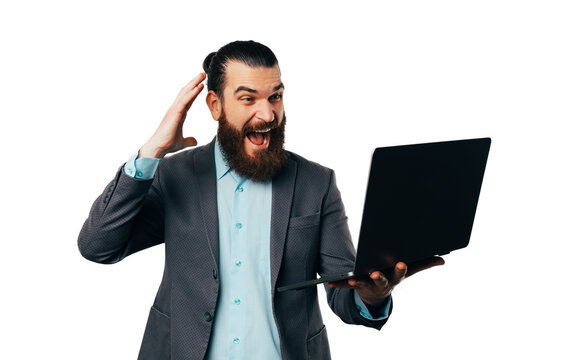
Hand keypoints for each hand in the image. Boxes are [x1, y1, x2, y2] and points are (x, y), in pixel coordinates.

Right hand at [139, 73, 205, 157]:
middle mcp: (175, 109)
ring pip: (185, 93)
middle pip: (186, 92)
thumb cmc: (167, 144)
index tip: (201, 84)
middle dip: (194, 82)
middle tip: (202, 74)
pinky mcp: (175, 113)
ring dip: (194, 83)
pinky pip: (184, 101)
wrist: (159, 147)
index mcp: (178, 114)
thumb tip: (195, 141)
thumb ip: (189, 140)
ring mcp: (174, 110)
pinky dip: (192, 93)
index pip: (188, 100)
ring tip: (202, 76)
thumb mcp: (182, 142)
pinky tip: (198, 87)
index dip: (194, 91)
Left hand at [328, 256, 444, 305]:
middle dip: (379, 276)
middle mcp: (382, 282)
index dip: (400, 268)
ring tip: (351, 278)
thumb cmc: (393, 276)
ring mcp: (368, 285)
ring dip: (357, 281)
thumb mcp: (409, 270)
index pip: (400, 272)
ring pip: (362, 283)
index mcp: (395, 277)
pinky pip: (346, 285)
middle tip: (375, 272)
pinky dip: (338, 284)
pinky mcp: (355, 286)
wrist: (377, 295)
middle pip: (381, 279)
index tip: (401, 262)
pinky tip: (329, 282)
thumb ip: (424, 263)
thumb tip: (443, 259)